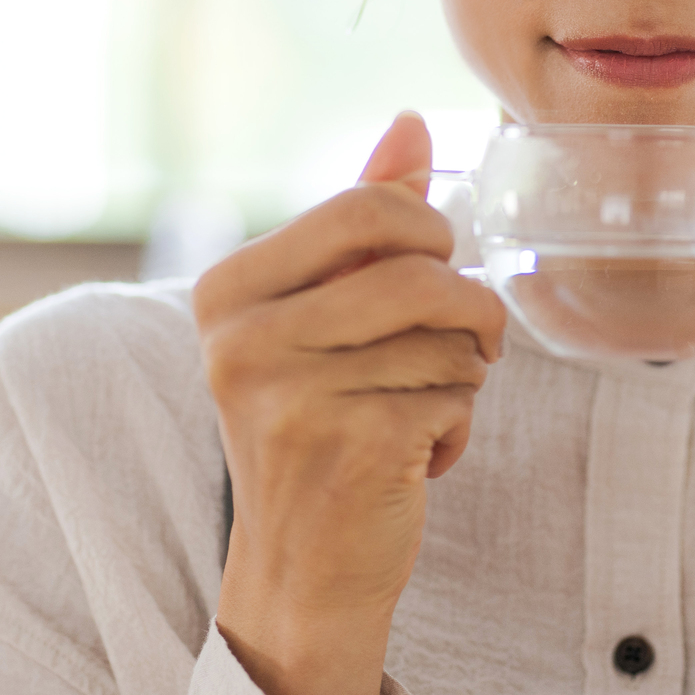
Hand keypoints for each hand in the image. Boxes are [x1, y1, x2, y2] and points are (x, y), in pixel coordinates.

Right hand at [195, 112, 506, 694]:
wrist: (298, 571)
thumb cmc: (316, 424)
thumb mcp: (319, 315)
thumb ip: (361, 219)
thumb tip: (411, 123)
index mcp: (228, 291)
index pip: (369, 207)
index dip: (430, 236)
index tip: (431, 273)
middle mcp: (244, 340)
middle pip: (423, 270)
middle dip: (466, 310)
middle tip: (457, 345)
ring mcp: (292, 396)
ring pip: (451, 338)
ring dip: (460, 378)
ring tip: (411, 410)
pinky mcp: (350, 448)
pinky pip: (458, 397)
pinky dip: (456, 429)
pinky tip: (411, 458)